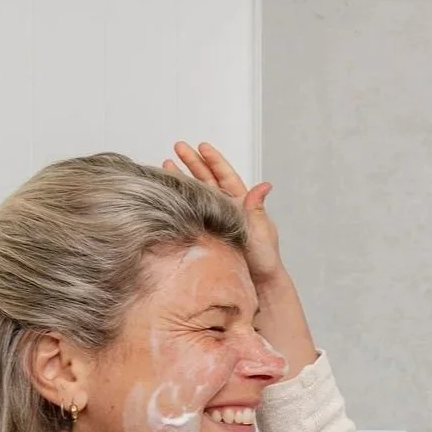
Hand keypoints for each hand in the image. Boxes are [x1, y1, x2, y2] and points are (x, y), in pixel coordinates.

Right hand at [164, 141, 281, 284]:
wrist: (256, 285)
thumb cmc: (263, 261)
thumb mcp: (261, 231)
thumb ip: (256, 209)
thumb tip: (264, 185)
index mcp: (241, 205)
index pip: (225, 177)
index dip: (214, 161)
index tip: (202, 146)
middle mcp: (227, 210)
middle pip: (207, 180)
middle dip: (193, 163)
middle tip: (178, 147)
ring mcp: (215, 222)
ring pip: (197, 195)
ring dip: (183, 180)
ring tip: (167, 165)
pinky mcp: (206, 235)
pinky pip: (192, 214)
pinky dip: (181, 203)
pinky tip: (169, 197)